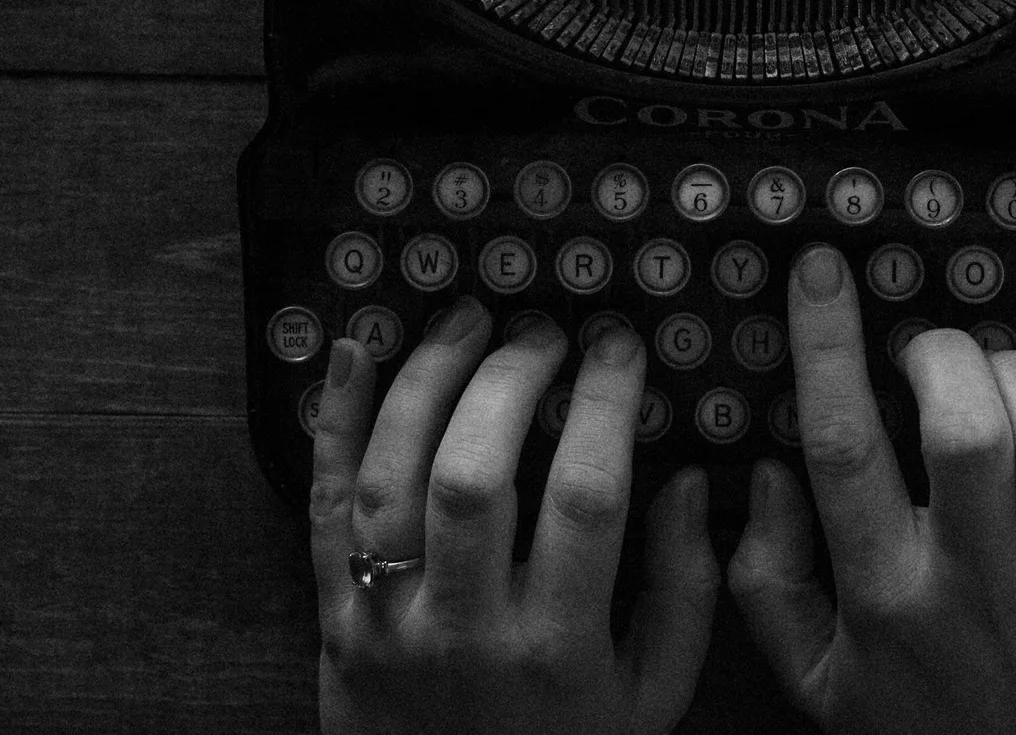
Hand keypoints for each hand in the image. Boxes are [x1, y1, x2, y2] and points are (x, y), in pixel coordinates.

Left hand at [306, 300, 719, 734]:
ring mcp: (389, 621)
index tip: (619, 345)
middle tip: (542, 327)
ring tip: (467, 319)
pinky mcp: (333, 617)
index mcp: (559, 647)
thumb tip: (691, 481)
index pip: (586, 497)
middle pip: (475, 474)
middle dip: (510, 377)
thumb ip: (686, 591)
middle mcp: (467, 630)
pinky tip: (354, 349)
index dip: (604, 403)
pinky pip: (324, 506)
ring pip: (393, 477)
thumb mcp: (653, 696)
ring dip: (427, 379)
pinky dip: (333, 421)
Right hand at [727, 244, 1015, 734]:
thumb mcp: (815, 685)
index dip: (829, 346)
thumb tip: (766, 476)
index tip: (822, 273)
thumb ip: (767, 582)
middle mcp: (975, 585)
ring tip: (995, 366)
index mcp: (885, 602)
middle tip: (925, 346)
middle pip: (965, 429)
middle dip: (942, 354)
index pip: (845, 449)